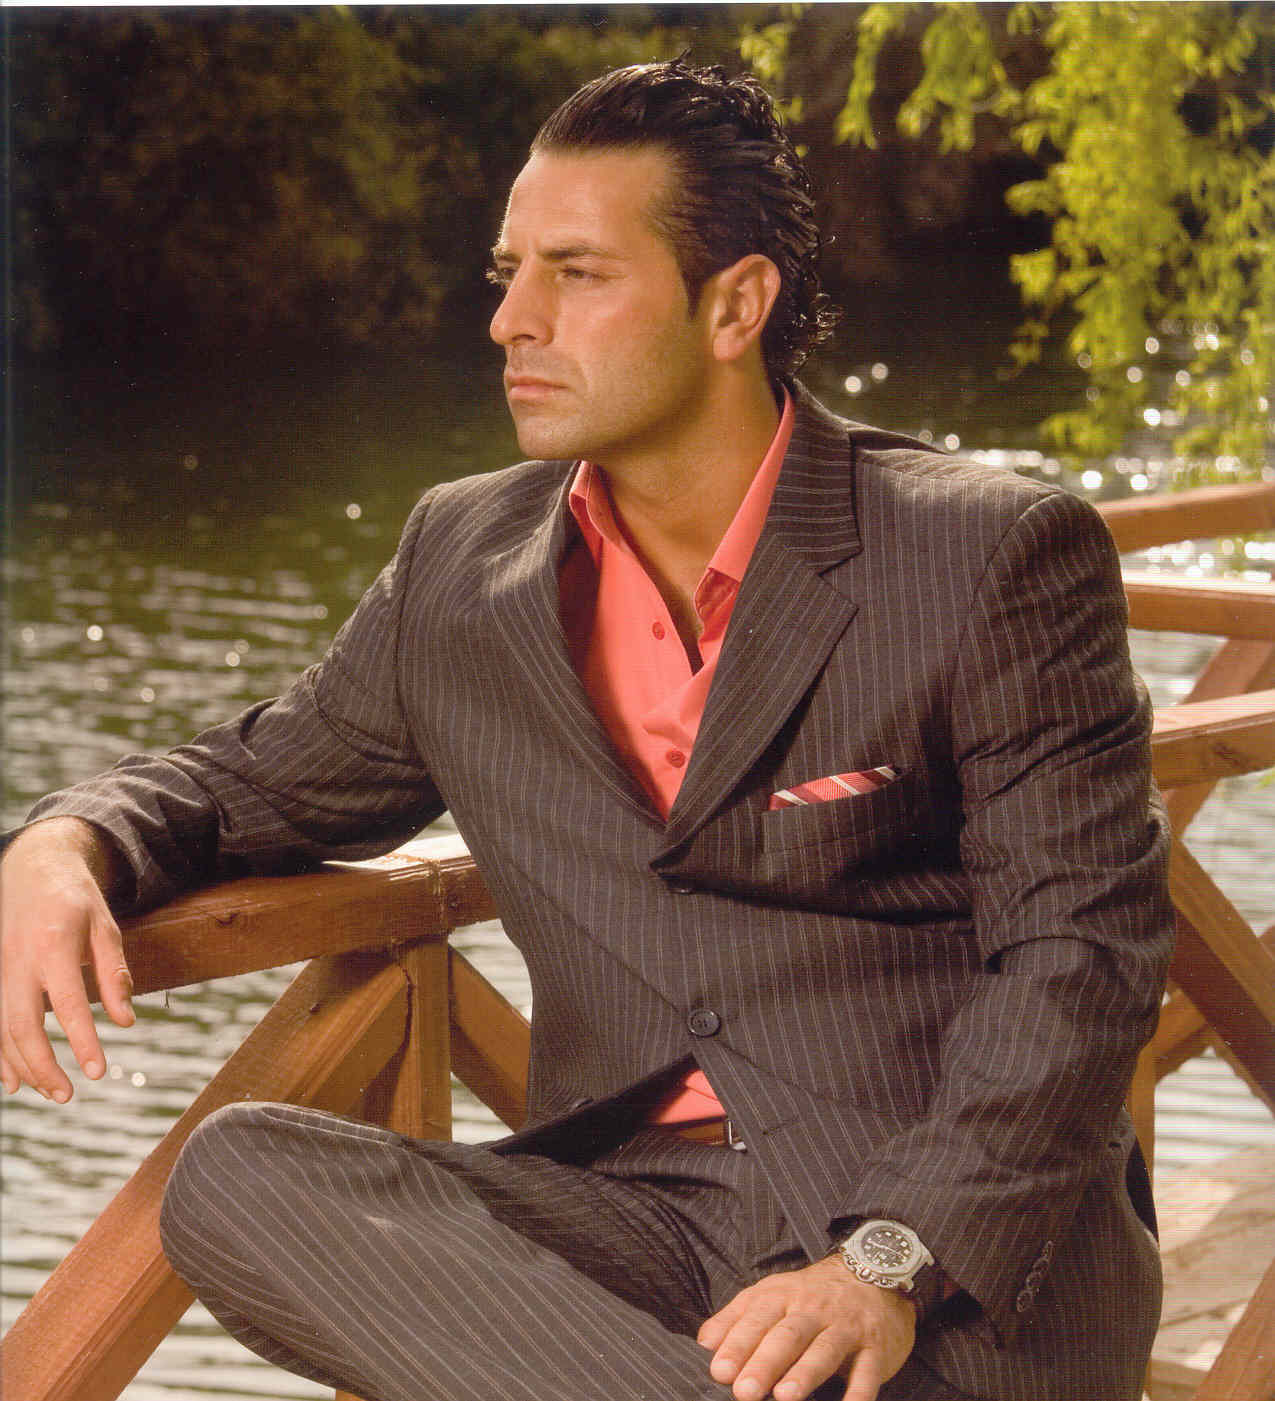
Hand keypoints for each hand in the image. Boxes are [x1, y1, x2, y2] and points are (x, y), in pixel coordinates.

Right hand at [1, 818, 133, 1101]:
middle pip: (23, 1025)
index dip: (82, 1041)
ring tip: (52, 1092)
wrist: (33, 869)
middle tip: (69, 1095)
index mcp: (53, 946)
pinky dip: (0, 1054)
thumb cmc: (77, 901)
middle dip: (44, 1065)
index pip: (67, 1003)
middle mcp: (18, 961)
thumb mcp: (106, 927)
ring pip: (2, 1029)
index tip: (98, 1071)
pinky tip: (14, 1080)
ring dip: (23, 1066)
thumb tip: (126, 1021)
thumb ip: (114, 973)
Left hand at [697, 1255, 915, 1400]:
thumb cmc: (812, 1295)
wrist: (874, 1275)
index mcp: (784, 1296)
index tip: (719, 1371)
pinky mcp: (876, 1348)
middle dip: (765, 1363)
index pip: (757, 1319)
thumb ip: (737, 1318)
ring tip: (785, 1397)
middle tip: (744, 1391)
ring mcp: (847, 1328)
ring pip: (824, 1350)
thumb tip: (704, 1343)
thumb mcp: (772, 1294)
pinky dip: (860, 1392)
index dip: (738, 1345)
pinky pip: (868, 1371)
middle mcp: (814, 1310)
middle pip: (787, 1336)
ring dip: (805, 1373)